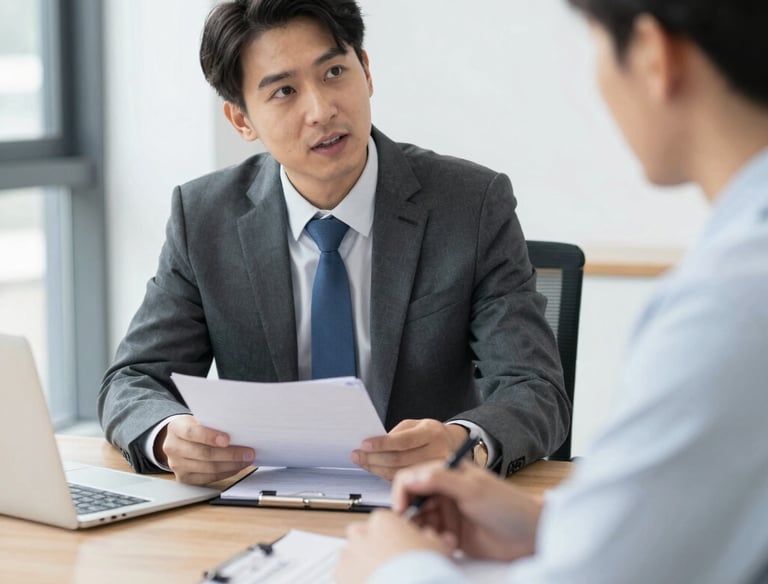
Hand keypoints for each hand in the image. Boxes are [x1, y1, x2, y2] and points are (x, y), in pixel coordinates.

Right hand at [156, 415, 254, 483]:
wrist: (177, 439)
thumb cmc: (194, 426)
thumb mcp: (198, 418)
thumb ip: (213, 422)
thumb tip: (239, 429)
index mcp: (176, 428)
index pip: (192, 433)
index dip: (210, 437)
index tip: (228, 439)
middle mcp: (173, 448)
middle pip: (204, 454)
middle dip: (230, 454)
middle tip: (248, 452)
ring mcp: (177, 465)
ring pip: (208, 468)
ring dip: (232, 465)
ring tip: (246, 460)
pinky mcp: (184, 478)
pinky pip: (208, 478)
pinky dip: (226, 473)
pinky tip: (237, 467)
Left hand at [336, 510, 451, 583]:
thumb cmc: (421, 571)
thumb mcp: (439, 549)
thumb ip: (437, 539)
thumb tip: (444, 538)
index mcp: (384, 521)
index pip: (384, 520)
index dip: (394, 533)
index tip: (401, 545)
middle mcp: (362, 535)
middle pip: (362, 533)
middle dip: (371, 544)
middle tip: (388, 560)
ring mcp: (349, 555)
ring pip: (350, 553)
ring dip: (360, 561)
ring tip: (379, 575)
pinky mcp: (341, 576)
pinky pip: (343, 573)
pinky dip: (353, 577)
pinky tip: (370, 582)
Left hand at [350, 419, 467, 479]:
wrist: (453, 444)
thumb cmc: (429, 433)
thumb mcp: (415, 425)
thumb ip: (396, 434)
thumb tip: (373, 446)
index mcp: (431, 432)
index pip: (403, 441)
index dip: (381, 444)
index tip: (364, 444)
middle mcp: (437, 451)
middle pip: (399, 459)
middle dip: (374, 458)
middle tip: (357, 455)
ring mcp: (435, 469)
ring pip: (399, 473)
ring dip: (376, 468)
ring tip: (362, 461)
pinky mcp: (430, 481)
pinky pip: (404, 480)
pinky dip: (386, 475)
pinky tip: (375, 469)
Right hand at [390, 460, 541, 560]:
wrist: (530, 535)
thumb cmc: (508, 506)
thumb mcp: (473, 489)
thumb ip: (440, 480)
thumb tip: (410, 477)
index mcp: (447, 472)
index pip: (410, 477)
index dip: (401, 493)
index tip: (401, 510)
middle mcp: (443, 491)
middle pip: (411, 500)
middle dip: (410, 515)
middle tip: (419, 529)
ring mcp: (447, 512)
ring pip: (418, 521)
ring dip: (422, 530)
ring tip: (439, 538)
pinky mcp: (451, 533)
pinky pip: (430, 537)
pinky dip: (433, 541)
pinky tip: (450, 545)